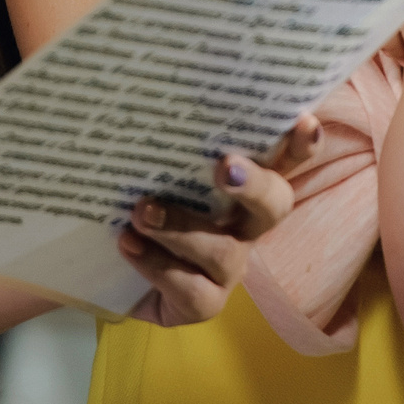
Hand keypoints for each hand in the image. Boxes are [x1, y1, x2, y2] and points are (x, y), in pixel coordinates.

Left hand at [121, 117, 321, 326]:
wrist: (101, 269)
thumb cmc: (135, 205)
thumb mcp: (146, 171)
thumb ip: (159, 146)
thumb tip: (141, 100)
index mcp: (241, 186)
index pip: (281, 160)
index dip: (300, 144)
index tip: (303, 120)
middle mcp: (244, 226)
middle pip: (274, 205)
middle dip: (255, 185)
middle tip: (225, 167)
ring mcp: (228, 268)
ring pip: (225, 252)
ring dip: (181, 228)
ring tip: (142, 211)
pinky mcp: (205, 302)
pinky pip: (192, 289)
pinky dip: (156, 264)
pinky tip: (128, 245)